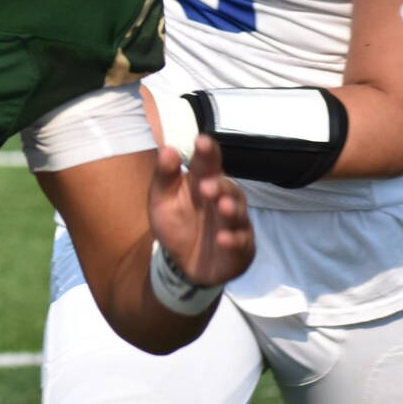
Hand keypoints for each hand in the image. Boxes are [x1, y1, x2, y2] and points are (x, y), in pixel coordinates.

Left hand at [149, 133, 253, 287]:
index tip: (202, 140)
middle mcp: (223, 199)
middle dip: (220, 185)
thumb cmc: (176, 223)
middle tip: (207, 186)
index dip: (207, 152)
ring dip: (231, 209)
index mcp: (204, 182)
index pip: (208, 163)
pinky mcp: (240, 247)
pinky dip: (234, 240)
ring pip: (238, 213)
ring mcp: (234, 223)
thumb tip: (167, 149)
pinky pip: (241, 242)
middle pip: (227, 187)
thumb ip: (164, 176)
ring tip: (223, 207)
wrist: (184, 263)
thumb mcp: (161, 200)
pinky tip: (223, 239)